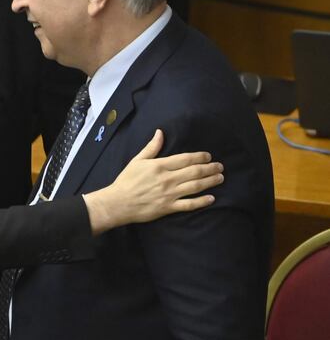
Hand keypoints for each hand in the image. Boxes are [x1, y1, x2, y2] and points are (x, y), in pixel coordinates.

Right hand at [82, 129, 223, 234]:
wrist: (118, 202)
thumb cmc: (126, 180)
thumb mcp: (137, 161)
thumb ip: (151, 147)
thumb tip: (160, 132)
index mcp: (160, 166)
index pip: (185, 159)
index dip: (199, 157)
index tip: (208, 156)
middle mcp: (167, 179)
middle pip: (194, 172)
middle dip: (210, 168)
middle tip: (220, 166)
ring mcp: (169, 194)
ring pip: (195, 187)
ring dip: (210, 181)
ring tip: (220, 178)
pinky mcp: (168, 207)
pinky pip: (188, 204)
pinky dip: (201, 202)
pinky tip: (211, 198)